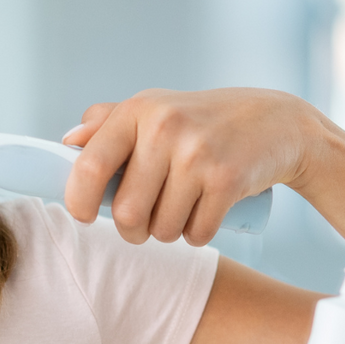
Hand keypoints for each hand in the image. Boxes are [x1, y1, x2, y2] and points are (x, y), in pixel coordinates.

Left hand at [61, 88, 322, 244]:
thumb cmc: (205, 120)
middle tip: (143, 224)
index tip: (84, 216)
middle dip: (132, 231)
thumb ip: (109, 121)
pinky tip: (206, 215)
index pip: (90, 166)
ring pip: (161, 230)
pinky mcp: (227, 179)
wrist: (278, 122)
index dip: (78, 202)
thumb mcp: (158, 107)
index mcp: (139, 110)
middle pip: (126, 214)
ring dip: (168, 233)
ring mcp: (197, 154)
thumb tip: (67, 143)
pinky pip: (196, 235)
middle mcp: (165, 128)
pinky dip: (198, 236)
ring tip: (181, 211)